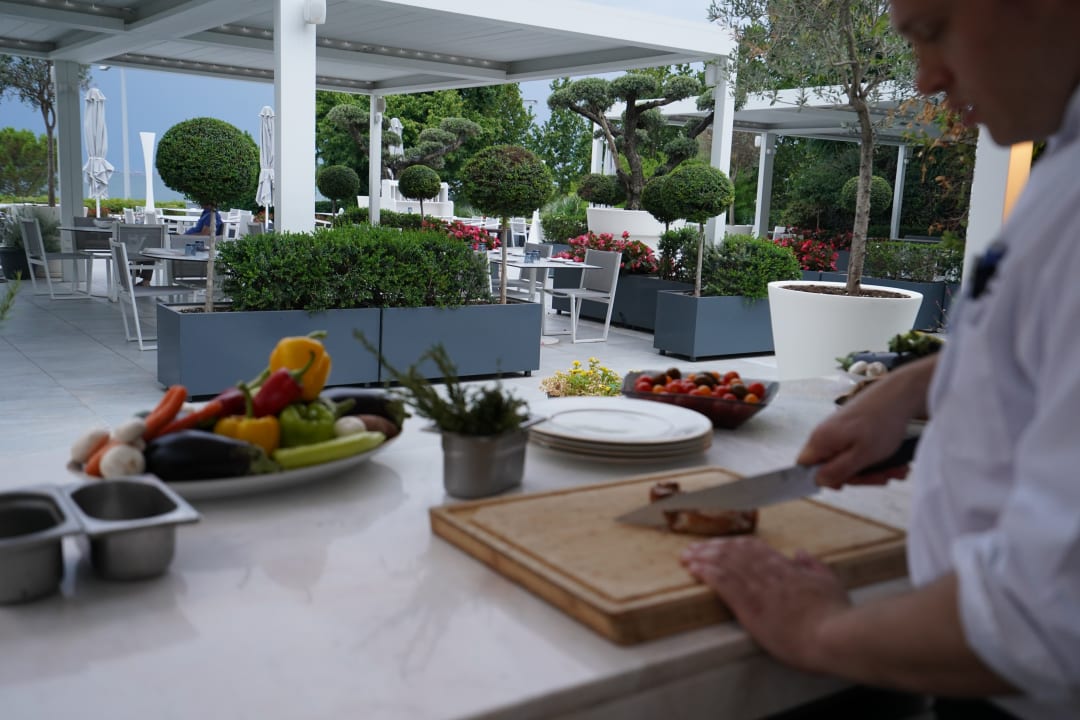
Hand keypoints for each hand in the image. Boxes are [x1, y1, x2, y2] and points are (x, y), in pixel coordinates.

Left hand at [680, 537, 849, 670]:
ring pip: (725, 563)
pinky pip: (722, 582)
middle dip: (711, 548)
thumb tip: (801, 553)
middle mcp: (769, 573)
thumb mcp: (830, 583)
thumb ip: (814, 566)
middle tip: (694, 548)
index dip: (733, 544)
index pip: (755, 548)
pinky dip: (706, 573)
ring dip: (702, 557)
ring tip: (687, 557)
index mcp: (786, 569)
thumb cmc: (834, 616)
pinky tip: (694, 570)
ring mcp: (758, 587)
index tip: (720, 544)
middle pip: (734, 552)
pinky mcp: (749, 605)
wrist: (832, 635)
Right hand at [799, 357, 935, 487]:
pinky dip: (877, 458)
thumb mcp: (862, 455)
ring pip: (850, 460)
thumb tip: (817, 481)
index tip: (846, 484)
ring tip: (898, 469)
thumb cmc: (881, 423)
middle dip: (860, 475)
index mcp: (821, 440)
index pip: (805, 466)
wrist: (900, 394)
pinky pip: (859, 450)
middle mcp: (826, 435)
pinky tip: (897, 463)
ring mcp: (839, 432)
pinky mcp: (852, 430)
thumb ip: (837, 470)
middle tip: (883, 477)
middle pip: (832, 466)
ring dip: (874, 469)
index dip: (823, 479)